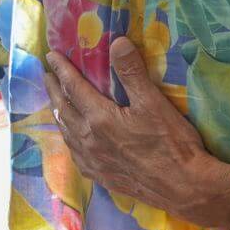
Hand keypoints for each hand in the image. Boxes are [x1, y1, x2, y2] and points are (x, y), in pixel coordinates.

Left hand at [44, 38, 228, 221]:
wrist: (182, 186)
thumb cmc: (172, 143)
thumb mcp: (154, 103)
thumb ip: (132, 73)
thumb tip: (117, 42)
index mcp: (99, 119)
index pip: (74, 88)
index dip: (63, 70)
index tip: (51, 55)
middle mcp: (88, 140)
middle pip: (64, 110)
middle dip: (54, 90)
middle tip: (47, 76)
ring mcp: (92, 161)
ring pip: (66, 133)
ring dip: (59, 114)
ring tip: (57, 103)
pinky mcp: (100, 176)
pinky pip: (75, 154)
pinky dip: (69, 139)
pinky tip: (74, 140)